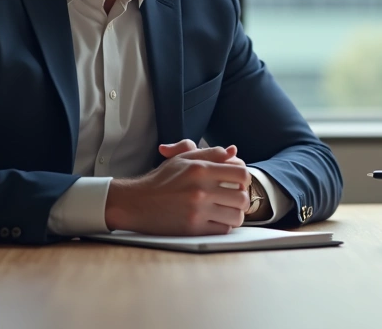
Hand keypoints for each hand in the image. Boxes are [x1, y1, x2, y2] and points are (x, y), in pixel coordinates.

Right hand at [105, 144, 250, 235]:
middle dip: (242, 200)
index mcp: (200, 169)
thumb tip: (233, 152)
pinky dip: (222, 227)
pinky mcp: (193, 228)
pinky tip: (215, 221)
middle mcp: (201, 189)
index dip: (244, 180)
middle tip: (235, 201)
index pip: (241, 174)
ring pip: (236, 217)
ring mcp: (197, 210)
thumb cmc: (161, 180)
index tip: (238, 184)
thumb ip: (209, 153)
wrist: (136, 203)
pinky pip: (223, 230)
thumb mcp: (182, 159)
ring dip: (234, 215)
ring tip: (227, 212)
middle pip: (242, 198)